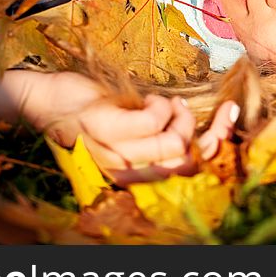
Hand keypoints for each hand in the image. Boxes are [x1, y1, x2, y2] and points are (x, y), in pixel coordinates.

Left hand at [0, 70, 238, 184]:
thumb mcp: (128, 134)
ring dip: (177, 115)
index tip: (228, 114)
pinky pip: (155, 119)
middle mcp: (129, 173)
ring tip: (163, 104)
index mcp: (136, 177)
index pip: (190, 170)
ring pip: (176, 141)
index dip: (218, 142)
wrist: (46, 101)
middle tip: (192, 108)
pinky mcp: (109, 129)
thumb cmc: (91, 115)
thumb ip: (159, 138)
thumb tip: (201, 131)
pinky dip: (158, 104)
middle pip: (189, 158)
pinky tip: (146, 99)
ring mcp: (118, 153)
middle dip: (205, 127)